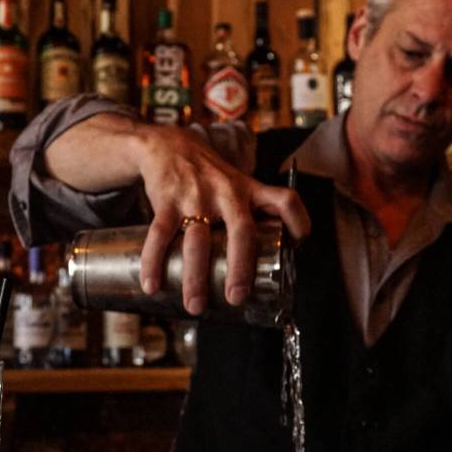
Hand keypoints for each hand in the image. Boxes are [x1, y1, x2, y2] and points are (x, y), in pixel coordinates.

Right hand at [133, 125, 310, 314]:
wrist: (169, 145)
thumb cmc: (211, 176)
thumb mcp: (239, 185)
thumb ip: (254, 214)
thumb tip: (270, 260)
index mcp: (250, 190)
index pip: (285, 200)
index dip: (298, 222)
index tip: (298, 245)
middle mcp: (227, 193)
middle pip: (241, 231)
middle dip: (240, 268)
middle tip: (237, 298)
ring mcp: (196, 197)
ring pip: (197, 241)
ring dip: (195, 277)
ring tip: (195, 306)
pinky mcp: (167, 200)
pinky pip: (160, 235)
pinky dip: (154, 262)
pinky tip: (152, 285)